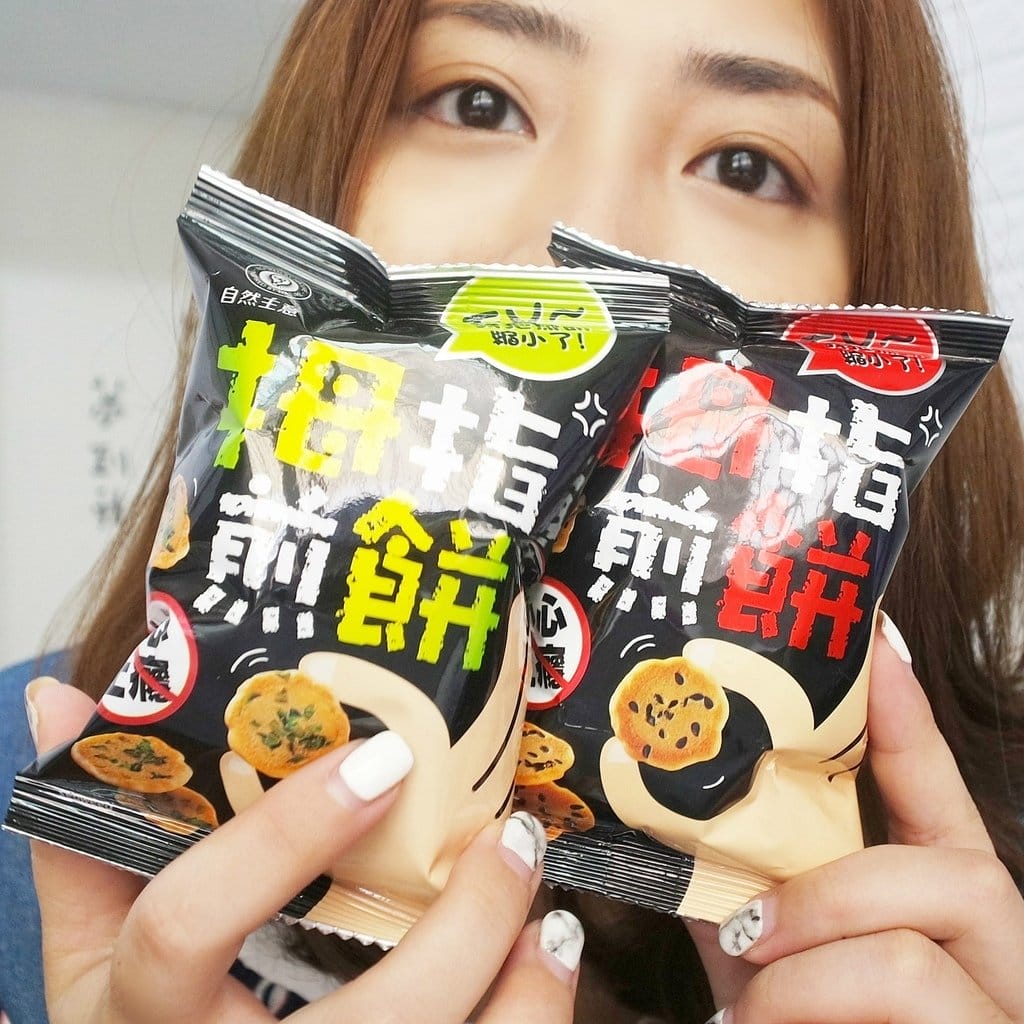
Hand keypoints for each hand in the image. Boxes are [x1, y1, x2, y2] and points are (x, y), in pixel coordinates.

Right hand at [25, 678, 583, 1023]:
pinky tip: (542, 965)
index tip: (384, 758)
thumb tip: (60, 698)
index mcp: (141, 1021)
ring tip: (546, 911)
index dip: (285, 837)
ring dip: (522, 987)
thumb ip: (84, 844)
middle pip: (377, 1021)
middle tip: (509, 836)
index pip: (187, 929)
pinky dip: (530, 1020)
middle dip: (465, 927)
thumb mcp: (90, 963)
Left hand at [691, 614, 1023, 1022]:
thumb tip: (688, 849)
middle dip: (840, 894)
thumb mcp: (780, 985)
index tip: (875, 645)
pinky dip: (816, 1007)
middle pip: (968, 877)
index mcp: (947, 926)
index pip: (941, 807)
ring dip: (816, 970)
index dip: (913, 725)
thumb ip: (756, 915)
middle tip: (748, 930)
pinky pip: (916, 1003)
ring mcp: (1002, 1011)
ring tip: (749, 1015)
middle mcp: (1003, 968)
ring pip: (927, 948)